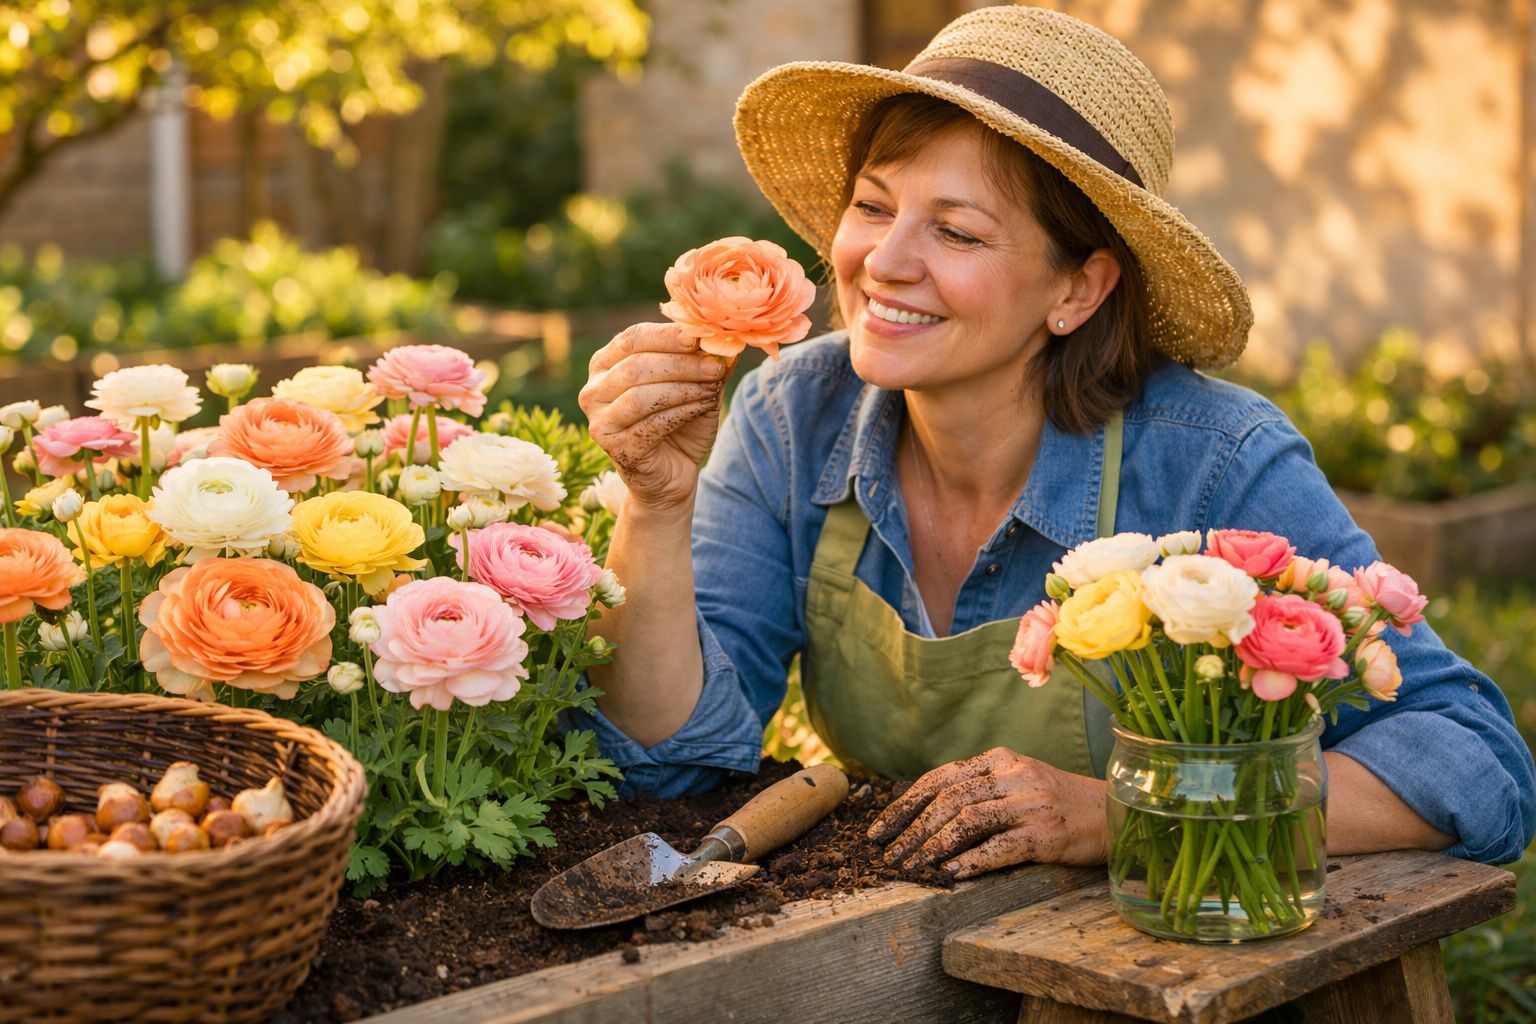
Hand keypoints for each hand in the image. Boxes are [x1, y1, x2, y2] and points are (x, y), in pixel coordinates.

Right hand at [579, 323, 732, 512]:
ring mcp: (600, 421)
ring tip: (712, 387)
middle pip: (636, 366)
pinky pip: (650, 424)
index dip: (665, 335)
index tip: (697, 336)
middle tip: (714, 366)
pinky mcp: (615, 448)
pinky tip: (703, 406)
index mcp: (606, 364)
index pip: (632, 338)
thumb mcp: (695, 387)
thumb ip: (705, 364)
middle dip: (680, 364)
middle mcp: (594, 391)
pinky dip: (682, 412)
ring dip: (682, 389)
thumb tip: (725, 342)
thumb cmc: (679, 424)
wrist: (671, 475)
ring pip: (641, 396)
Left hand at [866, 748, 1106, 878]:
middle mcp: (1014, 775)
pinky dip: (971, 860)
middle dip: (911, 830)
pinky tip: (950, 874)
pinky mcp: (1046, 834)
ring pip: (968, 819)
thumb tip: (924, 814)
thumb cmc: (1060, 802)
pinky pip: (1000, 846)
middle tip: (888, 856)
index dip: (905, 804)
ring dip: (932, 846)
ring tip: (911, 868)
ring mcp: (1031, 803)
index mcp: (1001, 758)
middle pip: (949, 799)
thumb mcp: (1019, 782)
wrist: (1115, 813)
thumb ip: (980, 788)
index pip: (940, 778)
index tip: (880, 829)